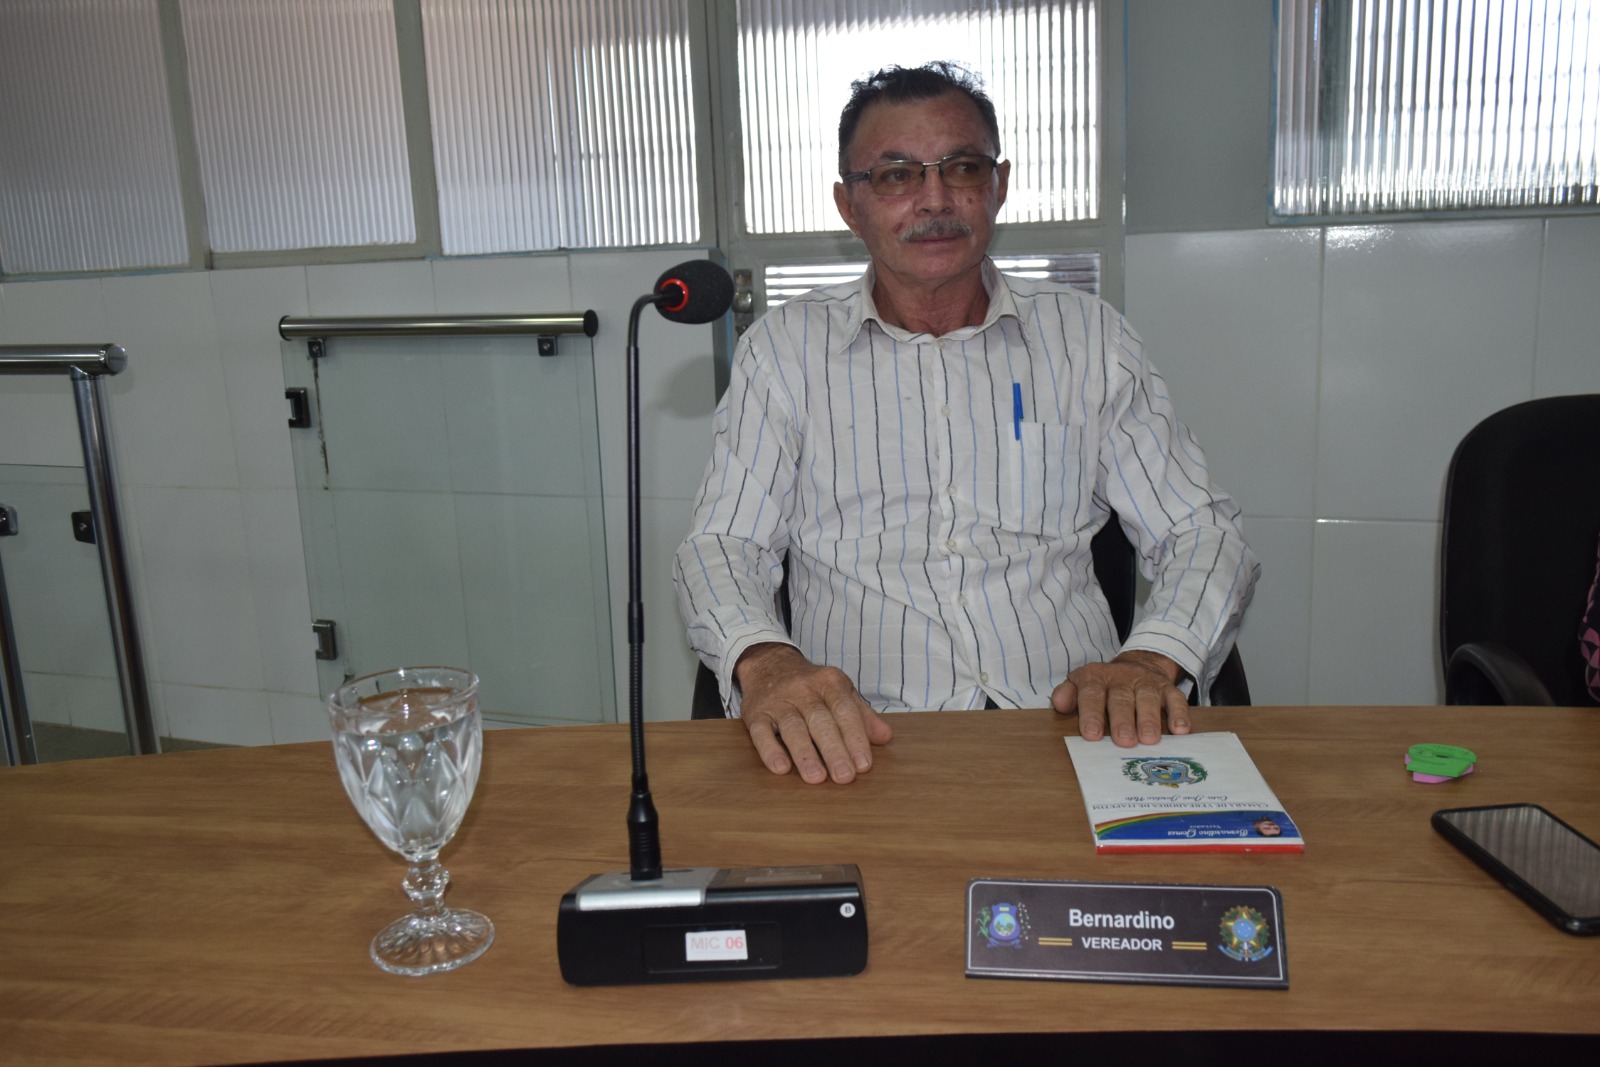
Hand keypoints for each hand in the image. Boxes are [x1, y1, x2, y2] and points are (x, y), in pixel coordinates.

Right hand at [732, 643, 892, 783]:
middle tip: (844, 777)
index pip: (845, 710)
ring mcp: (778, 701)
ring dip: (805, 754)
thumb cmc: (811, 686)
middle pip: (821, 720)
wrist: (769, 663)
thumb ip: (862, 715)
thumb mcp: (840, 691)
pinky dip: (770, 750)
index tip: (864, 764)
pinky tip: (780, 768)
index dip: (855, 738)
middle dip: (834, 749)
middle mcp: (803, 689)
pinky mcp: (755, 713)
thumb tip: (885, 737)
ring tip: (816, 777)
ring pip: (792, 727)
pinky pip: (760, 731)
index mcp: (830, 682)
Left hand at [1051, 650, 1189, 747]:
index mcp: (1096, 677)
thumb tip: (1058, 703)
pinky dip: (1179, 713)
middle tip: (1124, 741)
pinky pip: (1175, 698)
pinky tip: (1180, 730)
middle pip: (1121, 698)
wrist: (1139, 664)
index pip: (1092, 693)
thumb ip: (1068, 694)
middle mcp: (1122, 677)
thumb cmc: (1104, 685)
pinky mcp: (1168, 688)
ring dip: (1148, 719)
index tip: (1092, 734)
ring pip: (1148, 698)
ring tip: (1149, 740)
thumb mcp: (1081, 684)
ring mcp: (1146, 682)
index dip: (1092, 713)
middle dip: (1122, 720)